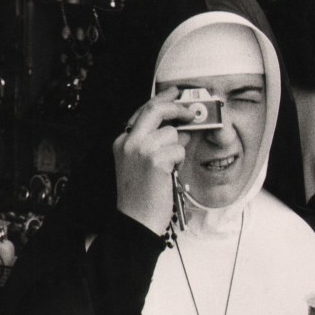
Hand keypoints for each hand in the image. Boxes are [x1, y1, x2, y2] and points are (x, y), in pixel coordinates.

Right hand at [112, 87, 193, 235]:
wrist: (136, 221)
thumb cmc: (142, 197)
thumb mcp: (145, 165)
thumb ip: (159, 143)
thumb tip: (182, 129)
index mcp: (122, 141)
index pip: (143, 111)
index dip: (163, 100)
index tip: (175, 93)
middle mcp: (129, 141)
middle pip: (155, 109)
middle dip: (176, 106)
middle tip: (191, 111)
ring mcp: (140, 149)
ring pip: (172, 133)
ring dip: (178, 149)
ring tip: (169, 168)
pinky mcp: (154, 159)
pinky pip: (178, 149)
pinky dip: (179, 162)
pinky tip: (169, 175)